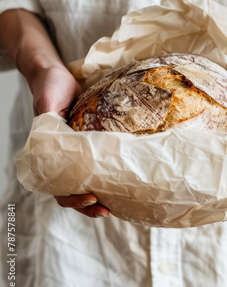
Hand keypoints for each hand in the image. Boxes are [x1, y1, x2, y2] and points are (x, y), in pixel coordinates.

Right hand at [30, 65, 109, 217]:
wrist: (56, 76)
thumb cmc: (49, 88)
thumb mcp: (48, 102)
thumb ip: (50, 118)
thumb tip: (54, 133)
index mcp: (47, 154)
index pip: (56, 184)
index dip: (70, 196)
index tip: (88, 196)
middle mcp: (61, 157)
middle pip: (71, 190)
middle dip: (87, 204)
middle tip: (104, 209)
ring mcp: (75, 153)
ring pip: (85, 181)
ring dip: (98, 195)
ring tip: (112, 206)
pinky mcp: (89, 143)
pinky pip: (96, 163)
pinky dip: (105, 174)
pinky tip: (119, 182)